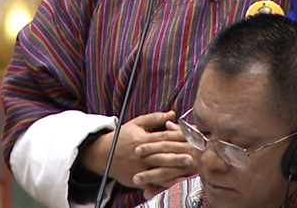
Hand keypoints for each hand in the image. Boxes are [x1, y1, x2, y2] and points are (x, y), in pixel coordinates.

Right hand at [79, 111, 195, 194]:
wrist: (104, 155)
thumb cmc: (122, 137)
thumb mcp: (136, 124)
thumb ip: (155, 118)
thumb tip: (172, 113)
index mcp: (142, 138)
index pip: (163, 136)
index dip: (177, 136)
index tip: (190, 136)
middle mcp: (141, 154)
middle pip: (162, 153)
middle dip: (177, 154)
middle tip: (192, 155)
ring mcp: (139, 168)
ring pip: (159, 168)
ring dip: (174, 169)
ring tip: (187, 168)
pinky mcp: (138, 179)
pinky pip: (152, 182)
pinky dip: (164, 183)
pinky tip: (175, 181)